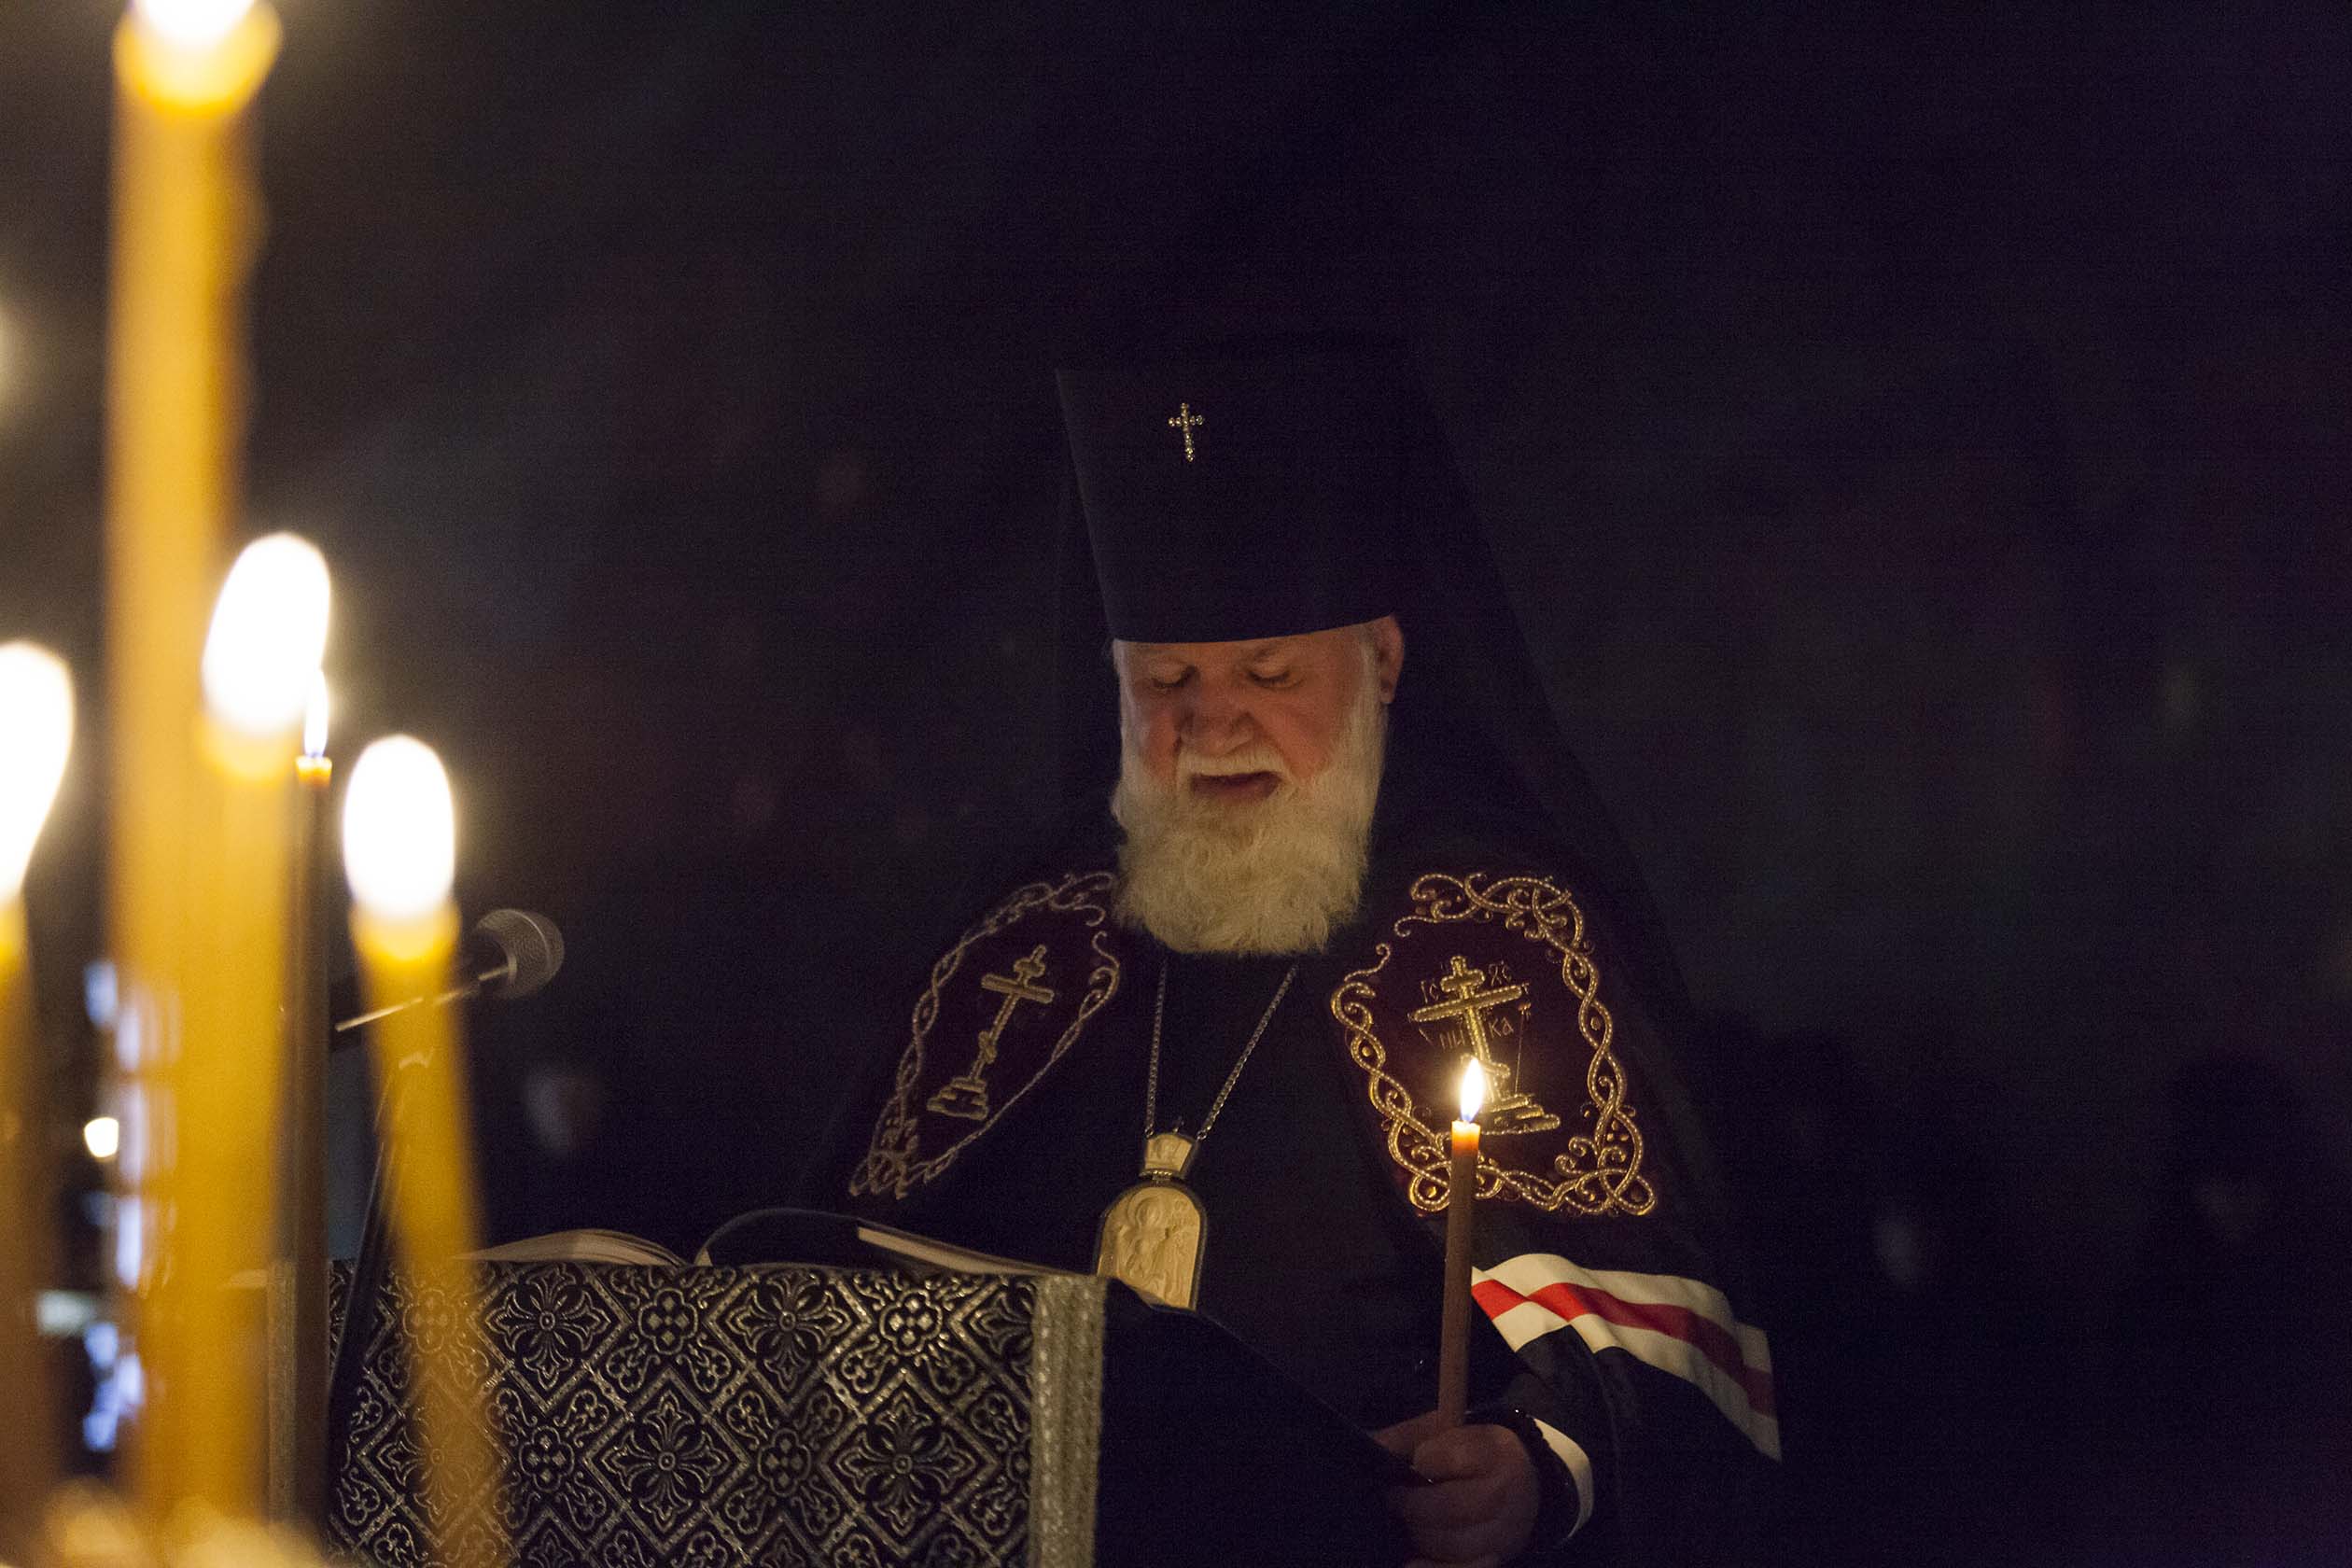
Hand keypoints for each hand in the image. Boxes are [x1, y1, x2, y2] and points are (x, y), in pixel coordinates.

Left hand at [1374, 1409, 1540, 1567]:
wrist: (1525, 1480)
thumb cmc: (1473, 1453)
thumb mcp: (1444, 1432)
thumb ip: (1406, 1438)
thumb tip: (1367, 1449)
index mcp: (1494, 1451)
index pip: (1453, 1459)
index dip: (1426, 1462)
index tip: (1412, 1464)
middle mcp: (1507, 1492)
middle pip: (1452, 1507)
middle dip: (1413, 1507)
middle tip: (1394, 1502)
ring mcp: (1507, 1530)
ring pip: (1456, 1544)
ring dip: (1421, 1536)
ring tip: (1406, 1525)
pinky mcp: (1498, 1557)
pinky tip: (1410, 1564)